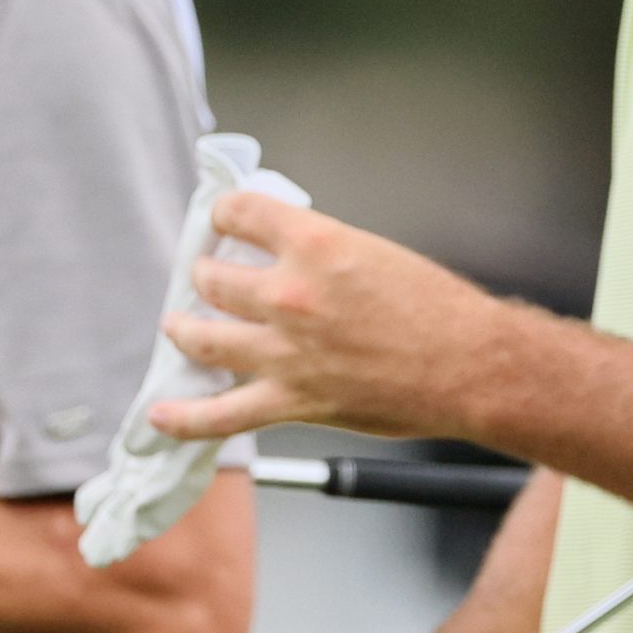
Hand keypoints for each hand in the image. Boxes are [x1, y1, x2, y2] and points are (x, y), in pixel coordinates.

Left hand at [148, 191, 516, 440]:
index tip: (221, 219)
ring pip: (203, 338)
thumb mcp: (380, 254)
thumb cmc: (442, 311)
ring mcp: (283, 352)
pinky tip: (161, 416)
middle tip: (207, 277)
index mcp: (316, 245)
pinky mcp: (290, 400)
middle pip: (212, 277)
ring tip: (180, 326)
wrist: (471, 365)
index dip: (223, 213)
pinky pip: (219, 416)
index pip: (240, 213)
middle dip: (204, 274)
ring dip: (185, 329)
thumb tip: (292, 257)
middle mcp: (290, 295)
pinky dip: (183, 419)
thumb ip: (326, 254)